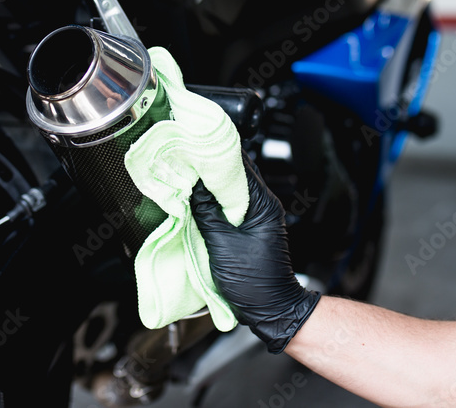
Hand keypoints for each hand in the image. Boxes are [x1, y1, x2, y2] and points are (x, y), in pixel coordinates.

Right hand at [190, 160, 319, 352]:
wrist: (272, 309)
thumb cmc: (254, 281)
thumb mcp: (222, 244)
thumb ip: (206, 212)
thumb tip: (191, 186)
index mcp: (263, 204)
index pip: (240, 166)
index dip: (215, 155)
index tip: (193, 148)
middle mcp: (264, 205)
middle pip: (235, 175)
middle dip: (209, 167)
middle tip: (184, 161)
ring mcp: (258, 215)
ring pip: (231, 189)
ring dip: (210, 184)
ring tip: (186, 178)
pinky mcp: (250, 226)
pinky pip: (230, 204)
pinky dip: (214, 200)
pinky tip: (197, 200)